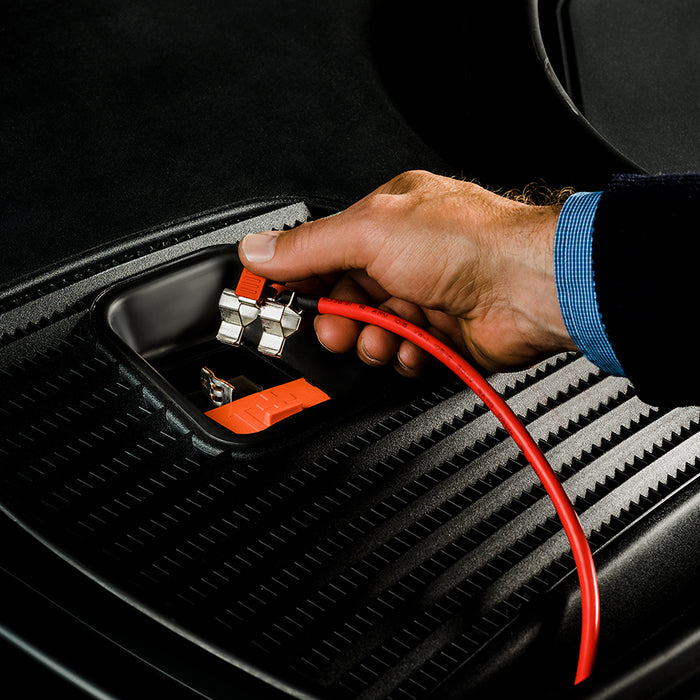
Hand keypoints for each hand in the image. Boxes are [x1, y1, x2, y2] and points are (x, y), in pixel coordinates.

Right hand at [239, 170, 576, 374]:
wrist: (528, 287)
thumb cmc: (469, 242)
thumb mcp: (370, 231)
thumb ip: (309, 245)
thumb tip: (260, 249)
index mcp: (385, 220)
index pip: (324, 250)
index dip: (300, 278)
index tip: (279, 299)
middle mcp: (404, 257)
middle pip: (346, 297)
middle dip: (340, 317)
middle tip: (339, 326)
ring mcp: (424, 296)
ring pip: (372, 330)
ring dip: (372, 339)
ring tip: (384, 334)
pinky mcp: (440, 334)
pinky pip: (402, 354)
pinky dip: (403, 354)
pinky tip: (413, 344)